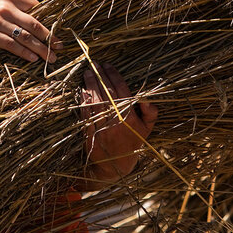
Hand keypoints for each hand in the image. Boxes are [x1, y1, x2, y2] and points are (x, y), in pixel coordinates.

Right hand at [0, 0, 61, 62]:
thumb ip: (16, 5)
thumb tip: (39, 16)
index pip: (37, 8)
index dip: (49, 20)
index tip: (59, 30)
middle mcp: (5, 6)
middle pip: (34, 24)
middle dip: (49, 37)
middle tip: (60, 47)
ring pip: (25, 37)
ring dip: (40, 49)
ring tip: (50, 57)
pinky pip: (11, 45)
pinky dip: (24, 53)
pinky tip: (33, 59)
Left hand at [80, 63, 158, 188]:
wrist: (115, 167)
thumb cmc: (133, 143)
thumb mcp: (146, 129)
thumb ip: (150, 112)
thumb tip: (146, 98)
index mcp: (129, 117)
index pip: (121, 90)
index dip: (113, 76)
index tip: (108, 66)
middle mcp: (114, 121)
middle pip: (105, 92)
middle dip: (99, 76)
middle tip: (95, 65)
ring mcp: (100, 127)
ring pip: (94, 101)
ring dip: (89, 85)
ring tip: (88, 73)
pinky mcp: (89, 132)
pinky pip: (85, 113)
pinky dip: (83, 100)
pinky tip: (82, 90)